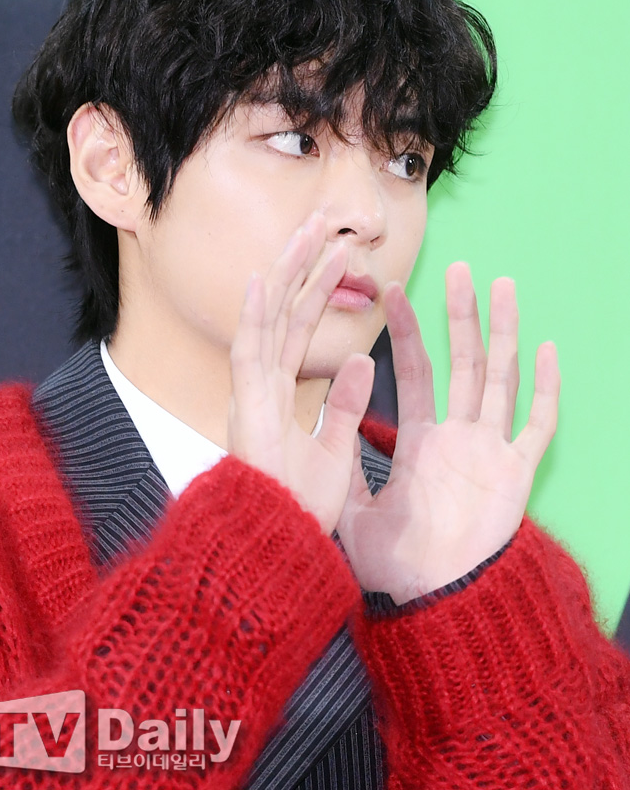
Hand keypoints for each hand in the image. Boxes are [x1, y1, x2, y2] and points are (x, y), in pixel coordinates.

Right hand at [227, 213, 374, 533]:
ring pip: (268, 322)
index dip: (315, 289)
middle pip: (283, 314)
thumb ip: (343, 405)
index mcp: (278, 395)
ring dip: (286, 276)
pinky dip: (255, 316)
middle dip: (301, 267)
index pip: (298, 329)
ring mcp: (250, 396)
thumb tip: (361, 361)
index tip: (333, 254)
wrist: (273, 554)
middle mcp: (260, 388)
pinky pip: (251, 356)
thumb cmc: (297, 510)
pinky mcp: (245, 411)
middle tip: (320, 223)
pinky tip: (265, 278)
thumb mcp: (335, 450)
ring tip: (307, 231)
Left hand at [336, 262, 560, 601]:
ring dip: (502, 334)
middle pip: (462, 362)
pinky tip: (547, 351)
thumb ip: (345, 461)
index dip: (408, 332)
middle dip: (459, 316)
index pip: (414, 372)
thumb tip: (327, 419)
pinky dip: (545, 391)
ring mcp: (489, 451)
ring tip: (502, 288)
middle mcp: (457, 437)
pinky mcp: (515, 474)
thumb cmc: (394, 563)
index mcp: (420, 441)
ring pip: (500, 379)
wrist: (432, 604)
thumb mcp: (354, 505)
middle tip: (458, 270)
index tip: (395, 292)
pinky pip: (537, 426)